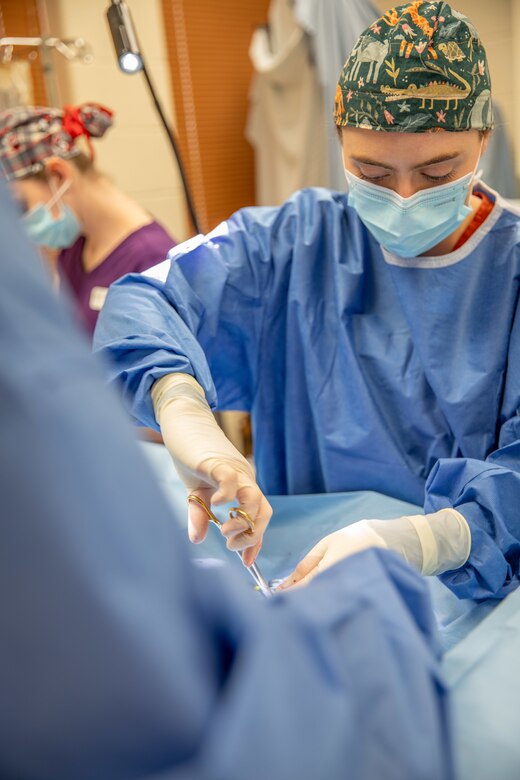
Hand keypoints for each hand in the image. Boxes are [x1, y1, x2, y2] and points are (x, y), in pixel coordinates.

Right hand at [152, 373, 271, 565]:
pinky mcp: (217, 462)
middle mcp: (244, 479)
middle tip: (230, 544)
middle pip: (264, 511)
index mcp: (242, 487)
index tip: (246, 562)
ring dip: (243, 520)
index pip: (260, 516)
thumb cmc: (192, 458)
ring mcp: (233, 470)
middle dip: (251, 535)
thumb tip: (196, 540)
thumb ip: (199, 516)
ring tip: (225, 531)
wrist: (183, 426)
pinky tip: (217, 505)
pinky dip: (228, 495)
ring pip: (253, 498)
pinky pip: (230, 479)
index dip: (255, 541)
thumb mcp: (196, 493)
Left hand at [279, 509, 471, 589]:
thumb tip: (288, 582)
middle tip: (281, 608)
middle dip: (297, 604)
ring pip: (325, 604)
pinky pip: (338, 604)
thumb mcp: (329, 544)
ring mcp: (352, 593)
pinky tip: (320, 604)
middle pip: (313, 599)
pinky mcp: (360, 598)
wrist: (397, 543)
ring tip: (298, 608)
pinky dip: (326, 604)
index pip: (304, 587)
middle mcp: (342, 583)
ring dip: (311, 605)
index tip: (273, 601)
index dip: (287, 595)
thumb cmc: (359, 538)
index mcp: (333, 567)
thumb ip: (308, 563)